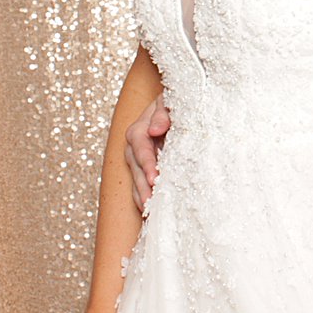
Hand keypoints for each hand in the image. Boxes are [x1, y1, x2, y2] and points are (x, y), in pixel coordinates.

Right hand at [123, 93, 169, 211]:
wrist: (177, 103)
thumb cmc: (174, 100)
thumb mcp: (169, 100)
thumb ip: (163, 112)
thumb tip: (154, 129)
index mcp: (139, 129)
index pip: (140, 147)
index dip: (147, 163)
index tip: (155, 177)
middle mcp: (135, 146)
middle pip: (136, 168)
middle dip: (143, 186)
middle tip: (152, 202)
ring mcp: (139, 159)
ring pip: (136, 179)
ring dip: (143, 196)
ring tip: (150, 212)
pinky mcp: (146, 168)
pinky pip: (141, 185)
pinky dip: (145, 197)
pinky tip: (150, 211)